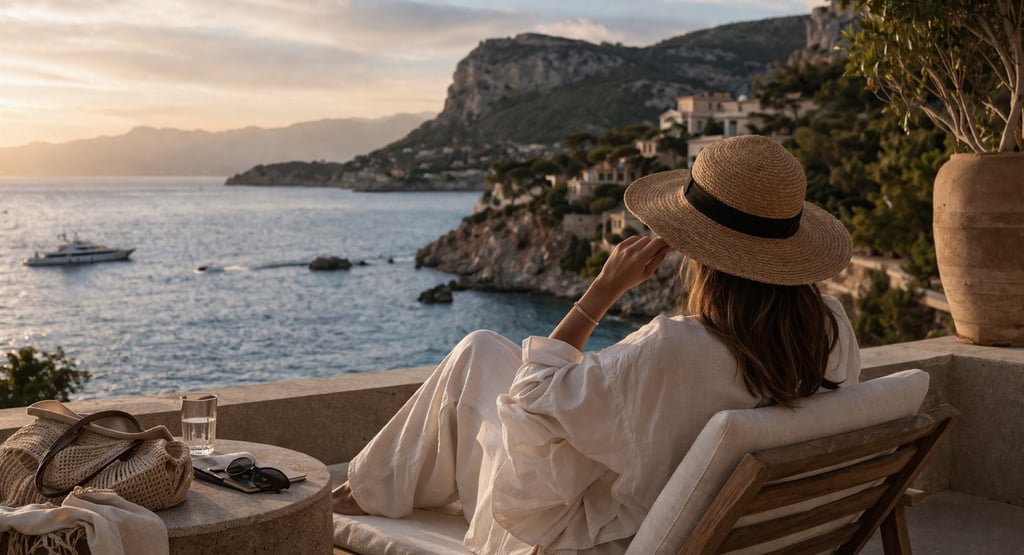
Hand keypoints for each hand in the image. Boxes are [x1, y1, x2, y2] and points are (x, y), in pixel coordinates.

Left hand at [548, 235, 671, 350]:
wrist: (610, 282)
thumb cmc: (630, 280)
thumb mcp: (647, 273)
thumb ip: (658, 259)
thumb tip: (668, 248)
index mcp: (640, 258)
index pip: (658, 242)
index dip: (665, 242)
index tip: (669, 245)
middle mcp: (632, 250)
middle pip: (650, 240)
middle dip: (654, 246)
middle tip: (653, 255)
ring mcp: (624, 247)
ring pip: (642, 238)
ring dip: (645, 245)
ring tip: (642, 256)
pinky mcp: (619, 245)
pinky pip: (633, 239)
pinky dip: (637, 243)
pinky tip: (635, 252)